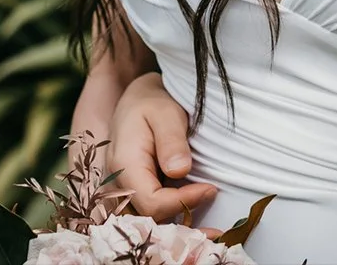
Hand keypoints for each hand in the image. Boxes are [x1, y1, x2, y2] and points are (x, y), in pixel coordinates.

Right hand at [109, 71, 218, 222]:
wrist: (136, 102)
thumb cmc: (153, 104)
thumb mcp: (165, 113)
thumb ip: (171, 141)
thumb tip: (179, 171)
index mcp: (124, 165)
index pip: (151, 201)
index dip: (182, 201)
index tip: (210, 189)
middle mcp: (118, 186)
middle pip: (148, 221)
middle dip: (182, 227)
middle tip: (218, 230)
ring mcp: (123, 194)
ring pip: (147, 225)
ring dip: (177, 231)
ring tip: (211, 234)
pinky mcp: (133, 197)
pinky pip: (149, 217)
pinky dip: (172, 223)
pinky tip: (196, 224)